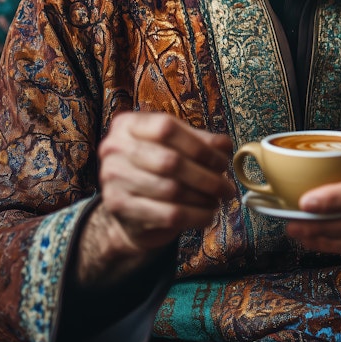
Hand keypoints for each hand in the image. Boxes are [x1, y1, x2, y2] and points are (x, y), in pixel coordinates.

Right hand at [77, 112, 233, 285]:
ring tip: (217, 201)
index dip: (200, 146)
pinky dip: (195, 216)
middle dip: (207, 177)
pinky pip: (167, 214)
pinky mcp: (119, 207)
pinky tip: (207, 215)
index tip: (222, 162)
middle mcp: (114, 148)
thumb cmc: (155, 169)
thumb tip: (224, 146)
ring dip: (203, 198)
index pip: (166, 128)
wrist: (129, 207)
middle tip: (227, 188)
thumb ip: (200, 142)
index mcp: (128, 124)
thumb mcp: (175, 147)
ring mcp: (113, 178)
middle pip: (170, 161)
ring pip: (171, 190)